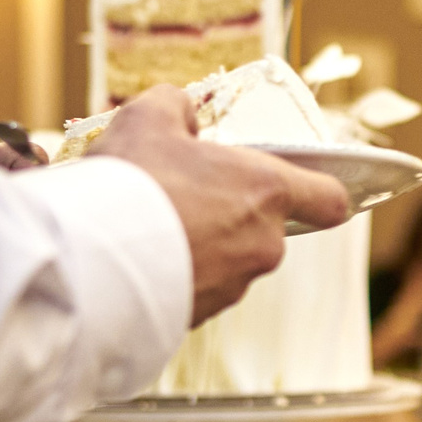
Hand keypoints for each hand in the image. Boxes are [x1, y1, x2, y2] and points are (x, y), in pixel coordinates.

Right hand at [87, 86, 350, 322]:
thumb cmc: (132, 183)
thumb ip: (176, 106)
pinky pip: (200, 287)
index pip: (329, 200)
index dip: (323, 193)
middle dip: (230, 213)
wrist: (91, 260)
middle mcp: (263, 242)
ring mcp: (235, 284)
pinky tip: (143, 258)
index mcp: (266, 190)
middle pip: (265, 227)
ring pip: (231, 259)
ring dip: (204, 245)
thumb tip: (182, 111)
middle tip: (184, 194)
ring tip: (154, 227)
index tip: (308, 189)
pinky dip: (180, 274)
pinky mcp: (203, 315)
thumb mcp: (148, 118)